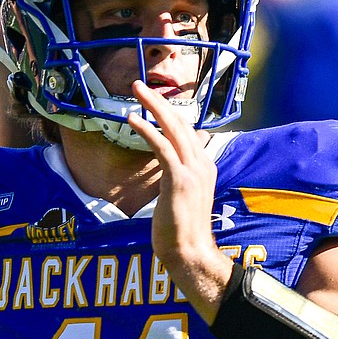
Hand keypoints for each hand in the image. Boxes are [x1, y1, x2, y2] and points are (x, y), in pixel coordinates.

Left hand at [127, 81, 233, 319]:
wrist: (190, 253)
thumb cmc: (181, 231)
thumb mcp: (183, 198)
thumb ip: (178, 179)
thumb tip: (167, 169)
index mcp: (205, 166)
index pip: (187, 131)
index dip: (169, 113)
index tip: (152, 100)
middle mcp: (202, 164)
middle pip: (181, 122)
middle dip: (159, 100)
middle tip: (139, 85)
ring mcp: (193, 171)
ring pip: (172, 127)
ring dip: (153, 105)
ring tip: (135, 90)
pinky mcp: (179, 179)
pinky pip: (162, 146)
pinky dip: (147, 129)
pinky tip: (132, 118)